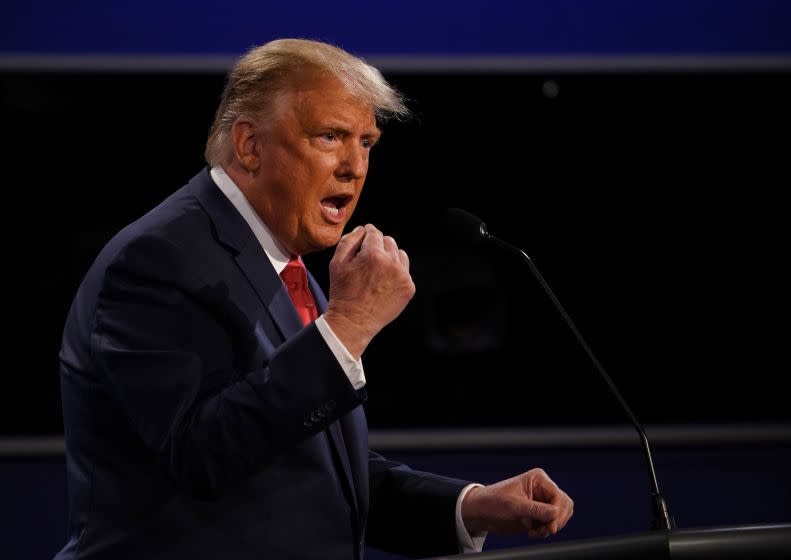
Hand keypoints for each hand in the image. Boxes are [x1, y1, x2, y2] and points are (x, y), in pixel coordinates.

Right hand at [324, 224, 414, 358]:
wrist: (354, 321)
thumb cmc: (343, 292)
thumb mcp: (337, 263)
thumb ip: (349, 240)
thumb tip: (362, 229)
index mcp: (374, 255)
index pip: (374, 232)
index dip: (367, 233)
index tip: (364, 237)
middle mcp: (392, 264)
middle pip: (388, 241)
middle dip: (378, 246)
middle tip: (367, 258)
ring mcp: (403, 277)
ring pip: (399, 254)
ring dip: (389, 257)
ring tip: (376, 270)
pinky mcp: (409, 288)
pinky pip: (405, 270)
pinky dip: (396, 272)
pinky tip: (383, 282)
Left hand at [461, 468, 573, 538]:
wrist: (481, 512)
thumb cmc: (493, 501)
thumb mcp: (514, 505)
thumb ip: (536, 510)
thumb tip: (556, 515)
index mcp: (538, 479)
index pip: (558, 496)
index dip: (557, 512)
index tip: (551, 526)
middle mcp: (542, 489)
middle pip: (564, 506)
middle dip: (556, 521)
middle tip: (543, 530)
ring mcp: (541, 502)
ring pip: (560, 516)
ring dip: (550, 527)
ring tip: (535, 532)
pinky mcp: (538, 514)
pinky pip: (551, 524)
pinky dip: (545, 530)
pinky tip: (532, 532)